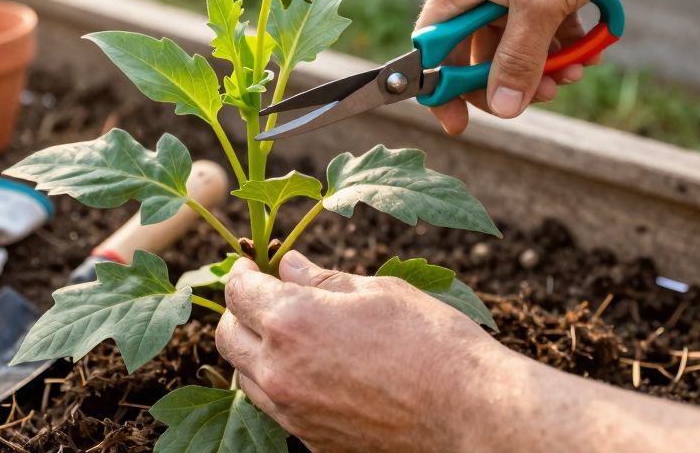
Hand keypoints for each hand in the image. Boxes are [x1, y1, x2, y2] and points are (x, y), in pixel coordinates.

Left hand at [215, 251, 509, 452]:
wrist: (472, 416)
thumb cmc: (434, 344)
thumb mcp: (380, 291)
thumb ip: (323, 279)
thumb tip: (288, 265)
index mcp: (292, 321)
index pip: (238, 291)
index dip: (243, 272)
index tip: (256, 266)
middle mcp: (280, 371)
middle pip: (228, 336)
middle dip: (240, 310)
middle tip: (266, 295)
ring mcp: (293, 413)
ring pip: (245, 377)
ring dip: (255, 350)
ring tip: (291, 333)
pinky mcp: (312, 443)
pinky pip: (275, 408)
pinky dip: (279, 384)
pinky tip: (313, 370)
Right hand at [416, 0, 667, 133]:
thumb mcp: (540, 3)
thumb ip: (518, 58)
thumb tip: (504, 107)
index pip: (434, 45)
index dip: (442, 86)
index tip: (459, 123)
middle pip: (480, 53)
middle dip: (509, 80)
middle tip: (539, 95)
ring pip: (519, 48)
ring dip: (544, 69)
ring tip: (572, 74)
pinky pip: (548, 33)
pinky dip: (565, 49)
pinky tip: (589, 53)